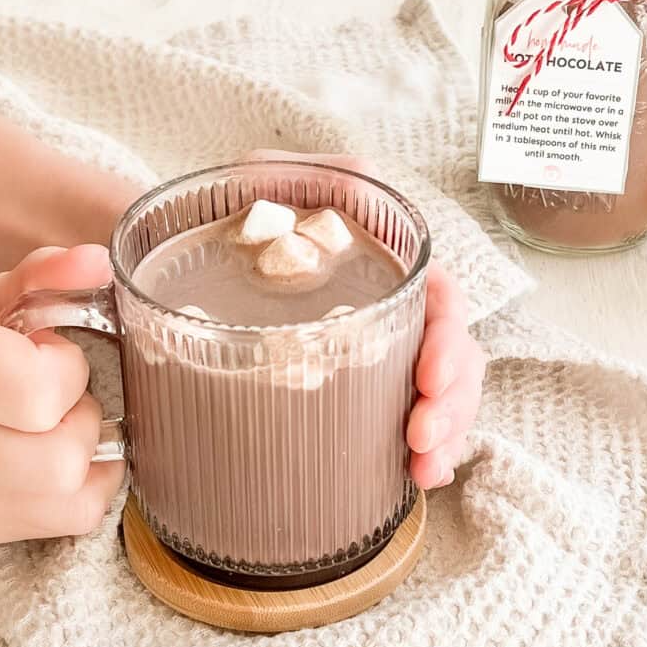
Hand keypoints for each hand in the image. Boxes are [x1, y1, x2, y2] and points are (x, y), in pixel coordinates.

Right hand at [0, 245, 123, 542]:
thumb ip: (40, 278)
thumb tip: (98, 262)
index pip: (37, 394)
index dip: (64, 368)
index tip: (50, 351)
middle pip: (59, 460)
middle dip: (80, 417)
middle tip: (56, 393)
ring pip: (63, 500)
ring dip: (82, 455)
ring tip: (52, 424)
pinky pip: (54, 523)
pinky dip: (77, 492)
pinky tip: (61, 457)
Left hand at [246, 150, 485, 488]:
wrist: (195, 254)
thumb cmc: (232, 219)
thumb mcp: (264, 177)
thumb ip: (305, 172)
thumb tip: (354, 179)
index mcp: (383, 264)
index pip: (440, 299)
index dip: (447, 337)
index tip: (428, 377)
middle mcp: (392, 307)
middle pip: (452, 353)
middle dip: (450, 399)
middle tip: (421, 435)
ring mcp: (381, 348)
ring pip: (441, 392)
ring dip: (445, 432)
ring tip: (424, 466)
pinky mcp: (361, 382)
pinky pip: (407, 416)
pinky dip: (424, 448)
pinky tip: (417, 474)